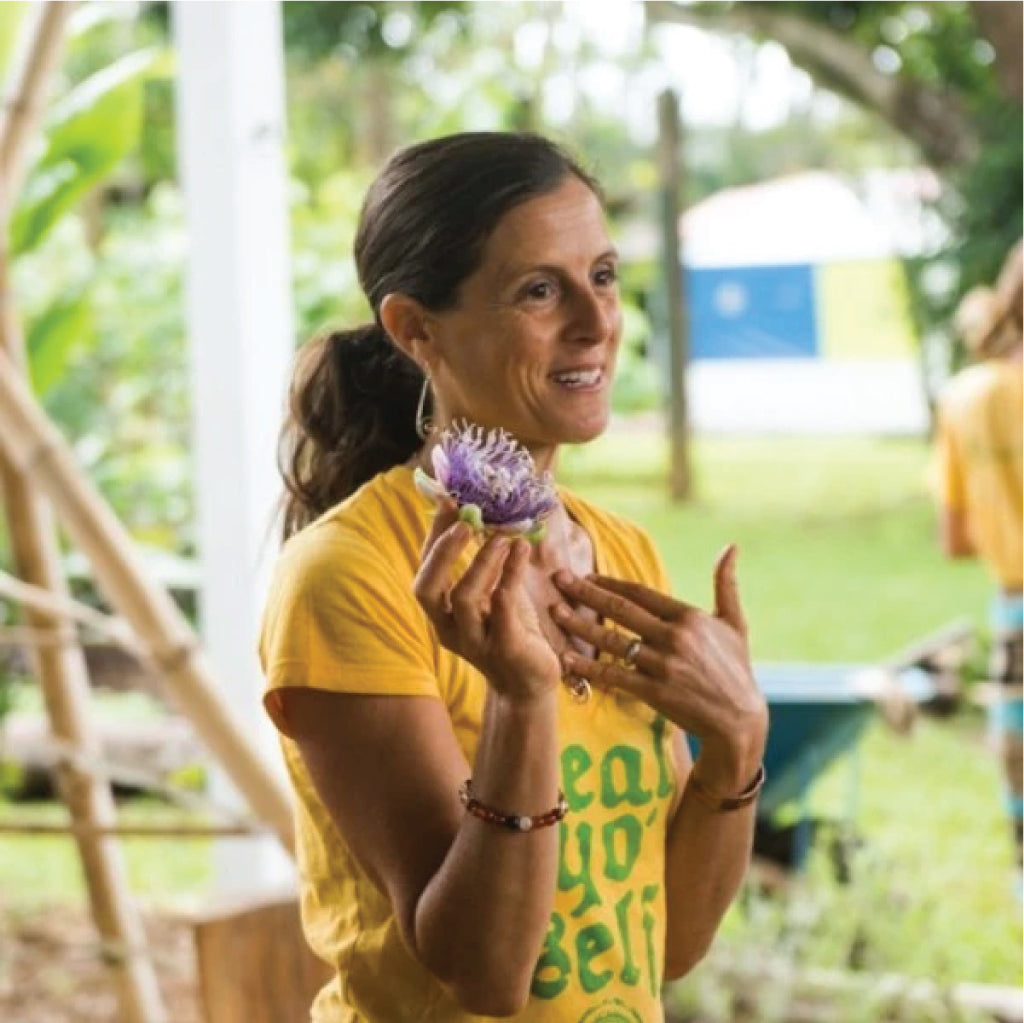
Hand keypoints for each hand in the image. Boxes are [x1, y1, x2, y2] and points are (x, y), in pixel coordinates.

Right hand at [414, 502, 561, 701]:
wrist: (529, 684)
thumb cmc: (510, 630)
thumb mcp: (494, 593)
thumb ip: (487, 563)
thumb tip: (488, 515)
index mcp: (442, 613)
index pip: (426, 570)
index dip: (434, 536)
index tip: (449, 501)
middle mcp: (449, 628)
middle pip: (428, 589)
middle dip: (443, 553)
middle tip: (466, 522)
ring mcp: (475, 642)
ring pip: (465, 599)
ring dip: (482, 562)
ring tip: (504, 537)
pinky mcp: (505, 650)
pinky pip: (502, 612)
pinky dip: (509, 579)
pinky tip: (521, 553)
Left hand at [552, 545, 766, 787]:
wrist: (739, 720)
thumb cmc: (736, 669)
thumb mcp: (735, 623)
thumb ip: (726, 584)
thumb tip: (731, 546)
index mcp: (689, 617)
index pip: (640, 593)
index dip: (610, 583)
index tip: (585, 576)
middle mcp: (674, 637)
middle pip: (621, 610)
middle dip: (585, 593)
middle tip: (558, 579)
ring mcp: (663, 665)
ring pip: (612, 641)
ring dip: (580, 625)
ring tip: (555, 612)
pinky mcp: (655, 692)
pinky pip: (614, 676)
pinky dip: (588, 667)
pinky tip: (567, 658)